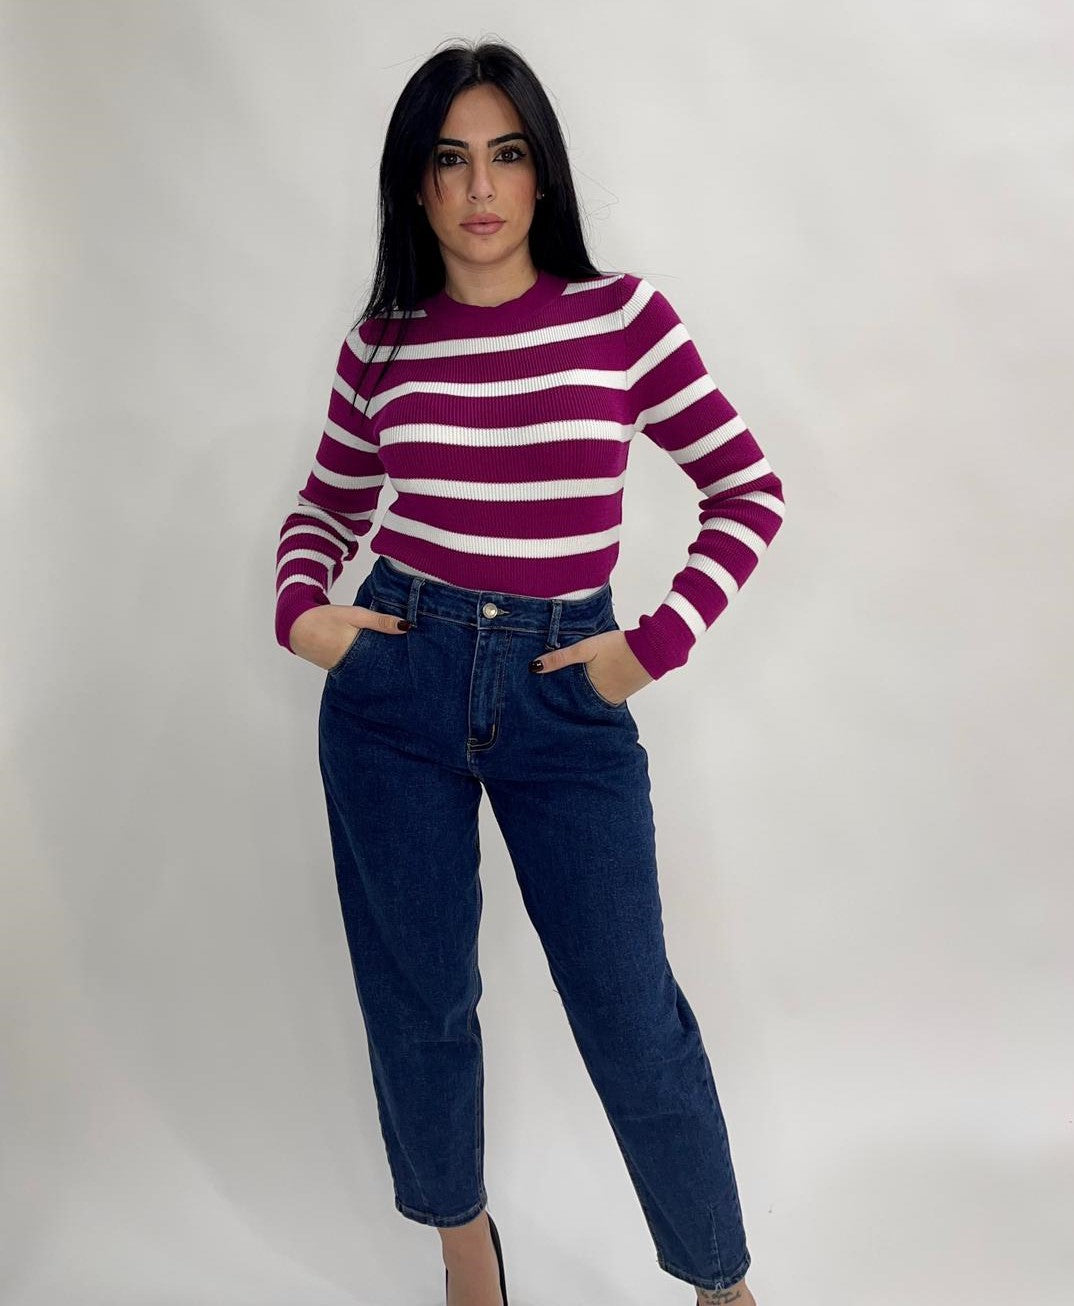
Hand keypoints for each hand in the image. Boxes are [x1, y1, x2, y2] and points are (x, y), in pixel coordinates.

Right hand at [289, 603, 409, 670]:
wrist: (297, 627)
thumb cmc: (326, 619)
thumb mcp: (356, 615)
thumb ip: (380, 621)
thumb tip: (407, 627)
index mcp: (357, 653)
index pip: (386, 661)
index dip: (400, 659)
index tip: (416, 658)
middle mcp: (352, 666)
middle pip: (379, 668)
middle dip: (393, 665)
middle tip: (412, 662)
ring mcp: (345, 670)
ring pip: (369, 669)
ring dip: (381, 665)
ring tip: (400, 662)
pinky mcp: (339, 669)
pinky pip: (358, 668)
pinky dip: (368, 664)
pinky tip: (378, 660)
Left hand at [531, 630, 653, 703]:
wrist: (653, 647)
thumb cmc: (619, 647)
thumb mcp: (586, 648)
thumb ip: (561, 658)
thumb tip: (534, 667)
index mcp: (591, 693)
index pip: (566, 702)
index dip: (554, 700)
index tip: (542, 700)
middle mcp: (603, 701)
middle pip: (579, 703)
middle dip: (566, 699)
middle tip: (549, 696)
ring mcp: (615, 697)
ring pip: (591, 700)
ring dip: (581, 695)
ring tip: (567, 689)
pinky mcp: (624, 692)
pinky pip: (604, 695)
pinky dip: (595, 691)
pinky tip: (590, 683)